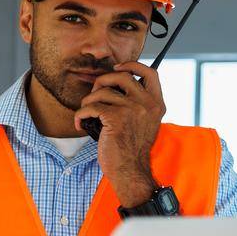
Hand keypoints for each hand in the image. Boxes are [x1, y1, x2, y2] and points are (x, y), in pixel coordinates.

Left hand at [75, 61, 164, 206]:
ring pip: (102, 92)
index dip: (132, 65)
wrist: (130, 170)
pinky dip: (80, 115)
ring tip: (86, 114)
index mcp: (156, 104)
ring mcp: (132, 109)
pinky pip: (90, 107)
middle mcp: (147, 104)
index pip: (150, 72)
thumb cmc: (131, 149)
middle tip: (94, 95)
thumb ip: (138, 104)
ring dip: (88, 102)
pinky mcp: (115, 118)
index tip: (118, 67)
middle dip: (102, 81)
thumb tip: (116, 85)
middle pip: (121, 76)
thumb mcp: (144, 122)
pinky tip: (81, 124)